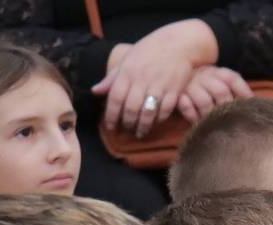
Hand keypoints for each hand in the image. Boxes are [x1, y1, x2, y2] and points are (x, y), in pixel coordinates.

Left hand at [94, 20, 216, 135]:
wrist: (178, 44)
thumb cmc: (149, 51)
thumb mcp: (127, 60)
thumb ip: (112, 78)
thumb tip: (95, 91)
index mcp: (127, 73)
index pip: (115, 99)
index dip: (111, 116)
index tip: (110, 127)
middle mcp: (141, 80)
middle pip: (131, 109)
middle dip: (128, 124)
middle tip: (128, 131)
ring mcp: (159, 86)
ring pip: (148, 113)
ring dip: (143, 126)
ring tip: (141, 133)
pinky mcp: (174, 91)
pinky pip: (164, 111)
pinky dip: (159, 119)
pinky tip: (155, 122)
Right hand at [176, 65, 251, 123]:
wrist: (181, 76)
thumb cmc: (209, 85)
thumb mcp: (223, 82)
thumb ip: (238, 91)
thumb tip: (255, 104)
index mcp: (219, 73)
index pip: (233, 79)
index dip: (243, 93)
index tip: (249, 107)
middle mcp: (205, 76)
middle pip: (221, 92)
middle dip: (227, 108)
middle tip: (230, 119)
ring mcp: (191, 85)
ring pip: (204, 101)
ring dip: (210, 115)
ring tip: (214, 124)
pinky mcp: (178, 95)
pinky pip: (186, 106)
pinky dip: (193, 116)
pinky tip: (198, 122)